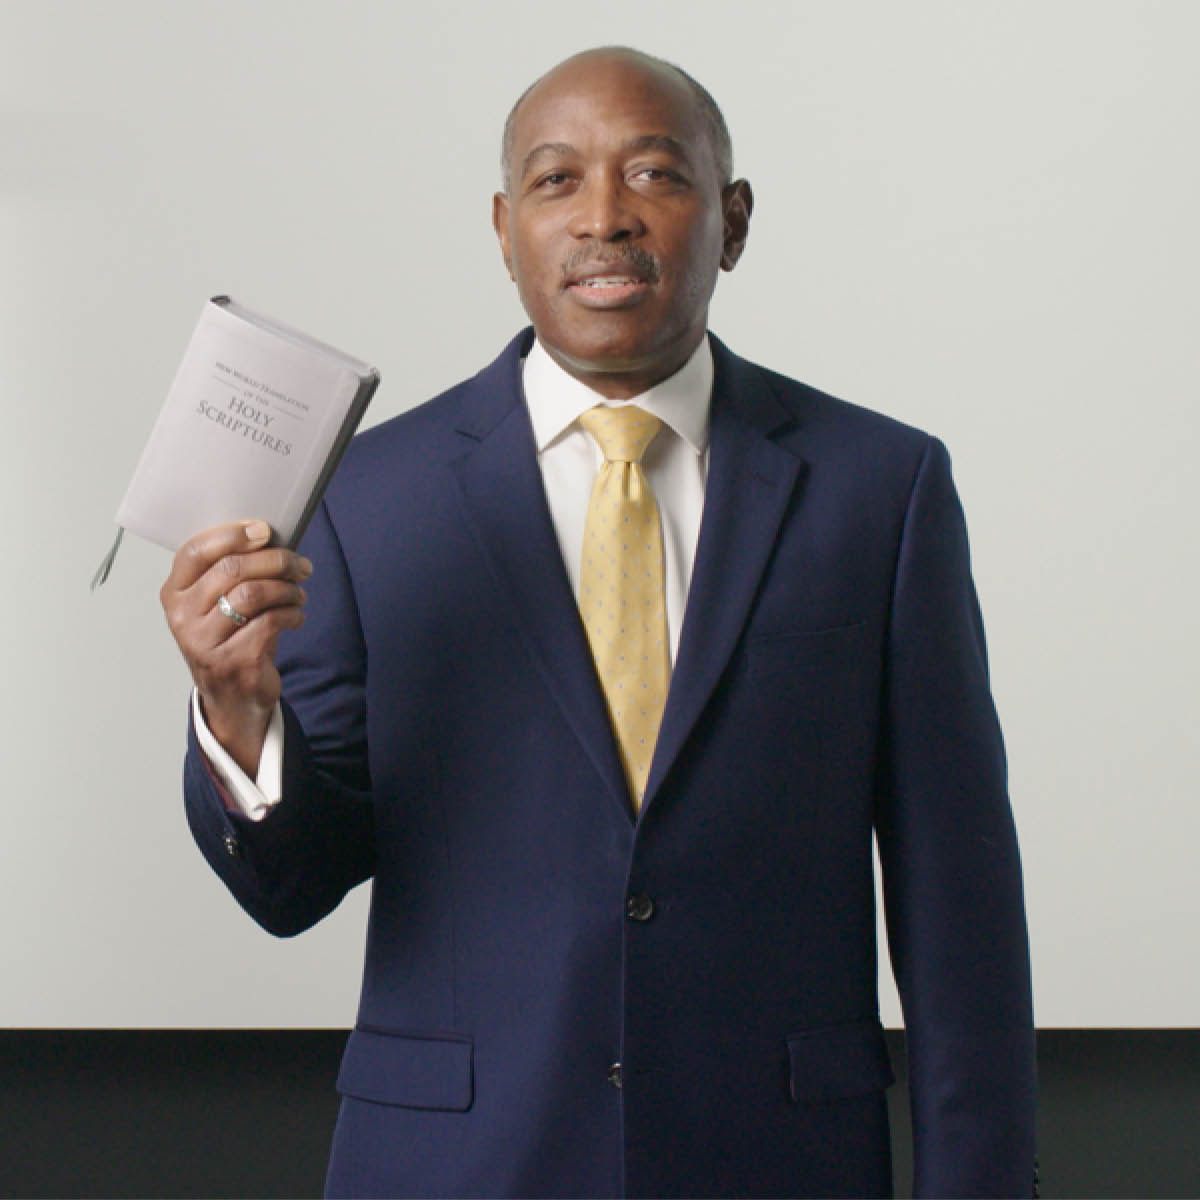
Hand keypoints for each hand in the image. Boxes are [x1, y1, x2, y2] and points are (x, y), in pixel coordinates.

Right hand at [160, 519, 311, 776]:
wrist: (231, 697)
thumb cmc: (228, 638)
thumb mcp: (217, 604)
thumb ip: (230, 572)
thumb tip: (269, 536)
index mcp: (174, 594)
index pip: (196, 551)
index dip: (233, 535)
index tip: (265, 530)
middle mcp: (182, 618)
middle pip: (231, 570)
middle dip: (275, 560)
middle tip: (300, 565)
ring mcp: (204, 642)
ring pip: (252, 594)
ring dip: (286, 588)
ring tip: (299, 592)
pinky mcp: (232, 662)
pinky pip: (270, 622)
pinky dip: (291, 613)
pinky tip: (296, 615)